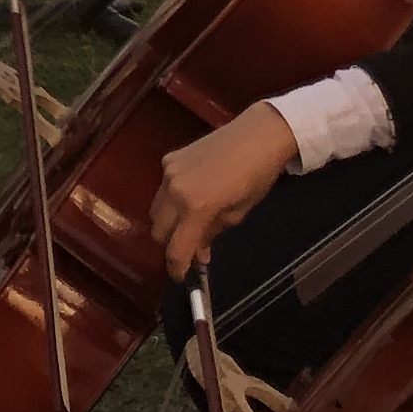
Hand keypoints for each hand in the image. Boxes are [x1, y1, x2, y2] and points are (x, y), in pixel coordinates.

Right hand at [150, 105, 299, 279]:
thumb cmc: (256, 177)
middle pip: (158, 230)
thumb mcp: (238, 213)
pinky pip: (163, 187)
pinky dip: (172, 198)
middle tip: (190, 247)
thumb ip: (212, 233)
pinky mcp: (168, 158)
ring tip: (191, 221)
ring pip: (156, 209)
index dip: (177, 268)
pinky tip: (193, 193)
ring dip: (169, 222)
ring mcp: (168, 172)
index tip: (181, 276)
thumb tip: (199, 252)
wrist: (257, 135)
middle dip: (170, 244)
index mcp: (196, 208)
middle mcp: (174, 191)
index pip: (176, 249)